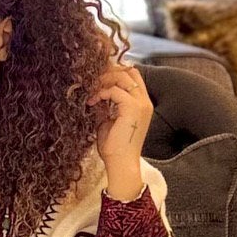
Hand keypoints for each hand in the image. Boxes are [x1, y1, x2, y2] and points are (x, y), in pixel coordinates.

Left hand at [88, 58, 150, 189]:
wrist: (121, 164)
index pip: (133, 76)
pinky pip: (114, 90)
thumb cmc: (115, 149)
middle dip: (110, 73)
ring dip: (104, 81)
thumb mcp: (109, 121)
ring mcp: (140, 103)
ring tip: (92, 92)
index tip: (99, 81)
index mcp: (142, 105)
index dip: (116, 73)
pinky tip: (92, 102)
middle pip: (129, 71)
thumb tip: (95, 93)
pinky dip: (101, 93)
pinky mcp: (132, 107)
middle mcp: (145, 102)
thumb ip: (106, 106)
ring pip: (123, 77)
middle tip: (93, 82)